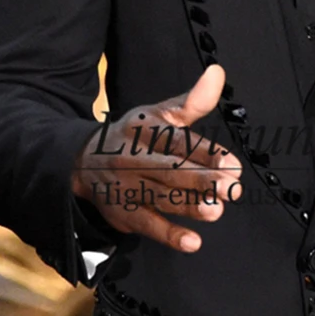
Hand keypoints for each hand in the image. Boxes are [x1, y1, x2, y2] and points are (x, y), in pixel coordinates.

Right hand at [71, 65, 242, 252]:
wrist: (82, 162)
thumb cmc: (134, 137)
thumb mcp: (159, 115)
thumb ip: (192, 101)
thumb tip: (218, 73)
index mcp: (145, 131)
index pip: (177, 142)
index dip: (205, 152)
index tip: (232, 163)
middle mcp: (133, 158)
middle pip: (168, 170)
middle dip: (200, 180)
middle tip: (230, 188)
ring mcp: (126, 188)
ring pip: (159, 198)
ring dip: (187, 206)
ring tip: (216, 211)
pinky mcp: (123, 214)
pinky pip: (146, 225)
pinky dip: (168, 235)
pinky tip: (192, 242)